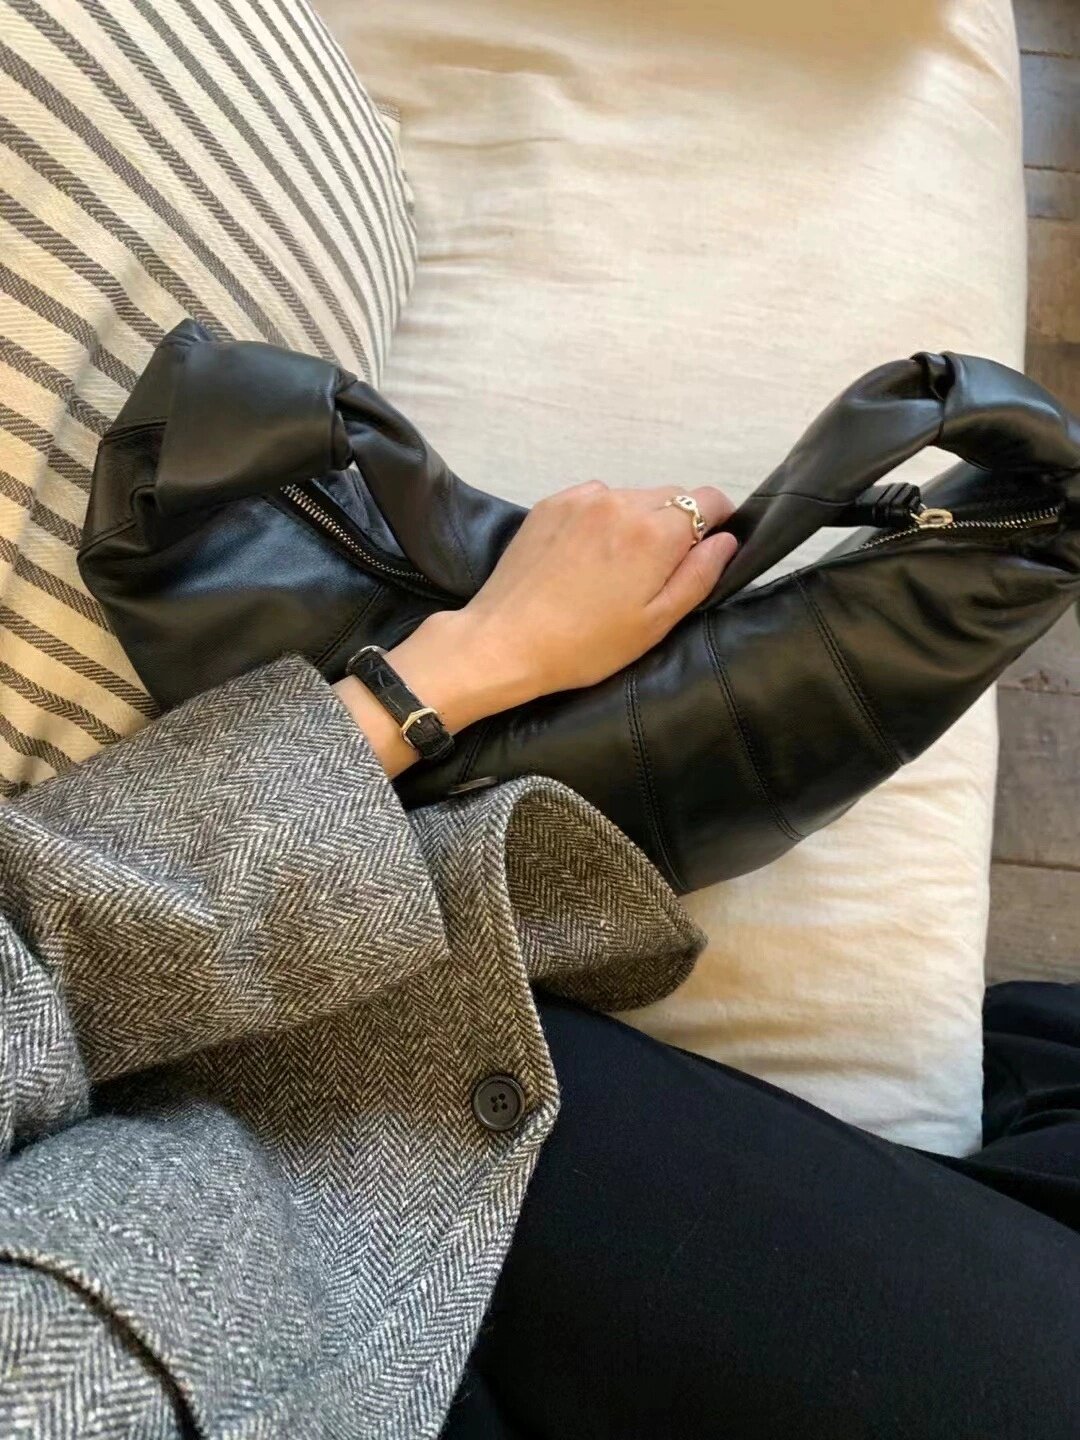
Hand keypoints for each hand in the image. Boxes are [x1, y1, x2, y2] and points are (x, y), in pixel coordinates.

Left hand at [335, 482, 736, 775]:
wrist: (505, 642)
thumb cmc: (586, 645)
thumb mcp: (656, 622)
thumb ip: (699, 575)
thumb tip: (727, 540)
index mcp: (655, 531)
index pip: (709, 499)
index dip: (718, 522)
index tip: (707, 550)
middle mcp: (621, 501)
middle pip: (671, 496)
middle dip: (676, 526)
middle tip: (656, 573)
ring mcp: (582, 499)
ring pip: (632, 497)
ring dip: (637, 522)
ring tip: (615, 570)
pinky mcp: (551, 504)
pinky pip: (596, 501)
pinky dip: (602, 520)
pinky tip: (586, 559)